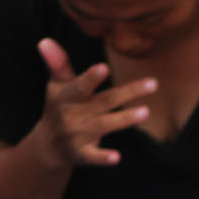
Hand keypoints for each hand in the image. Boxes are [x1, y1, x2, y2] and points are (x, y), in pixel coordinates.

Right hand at [34, 38, 156, 167]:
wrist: (47, 146)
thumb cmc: (58, 108)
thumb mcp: (56, 86)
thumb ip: (58, 64)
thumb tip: (45, 40)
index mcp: (67, 96)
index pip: (80, 86)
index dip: (91, 78)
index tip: (104, 68)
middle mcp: (73, 114)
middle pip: (104, 102)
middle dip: (127, 93)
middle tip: (153, 84)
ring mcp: (77, 135)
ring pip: (104, 125)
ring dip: (124, 119)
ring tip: (145, 111)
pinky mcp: (82, 154)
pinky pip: (93, 156)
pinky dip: (103, 158)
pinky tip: (117, 158)